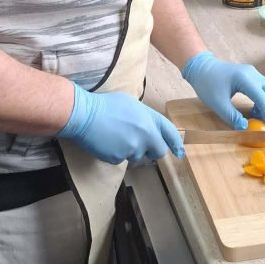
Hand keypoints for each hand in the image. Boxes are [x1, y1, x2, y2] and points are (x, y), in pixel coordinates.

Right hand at [57, 83, 184, 164]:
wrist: (84, 114)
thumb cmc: (106, 104)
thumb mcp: (131, 103)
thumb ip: (145, 117)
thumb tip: (149, 127)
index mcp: (149, 119)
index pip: (170, 133)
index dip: (176, 143)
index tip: (179, 151)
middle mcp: (145, 135)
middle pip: (159, 151)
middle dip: (153, 151)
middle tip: (142, 146)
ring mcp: (132, 148)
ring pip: (138, 157)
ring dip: (132, 152)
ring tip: (117, 138)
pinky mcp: (119, 158)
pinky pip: (122, 160)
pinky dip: (117, 154)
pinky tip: (108, 143)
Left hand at [181, 52, 264, 130]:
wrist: (200, 67)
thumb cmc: (206, 84)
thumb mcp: (217, 104)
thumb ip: (232, 117)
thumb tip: (245, 128)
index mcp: (244, 78)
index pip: (262, 98)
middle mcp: (252, 73)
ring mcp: (252, 72)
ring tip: (258, 118)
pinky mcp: (250, 74)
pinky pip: (262, 87)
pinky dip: (263, 99)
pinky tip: (254, 109)